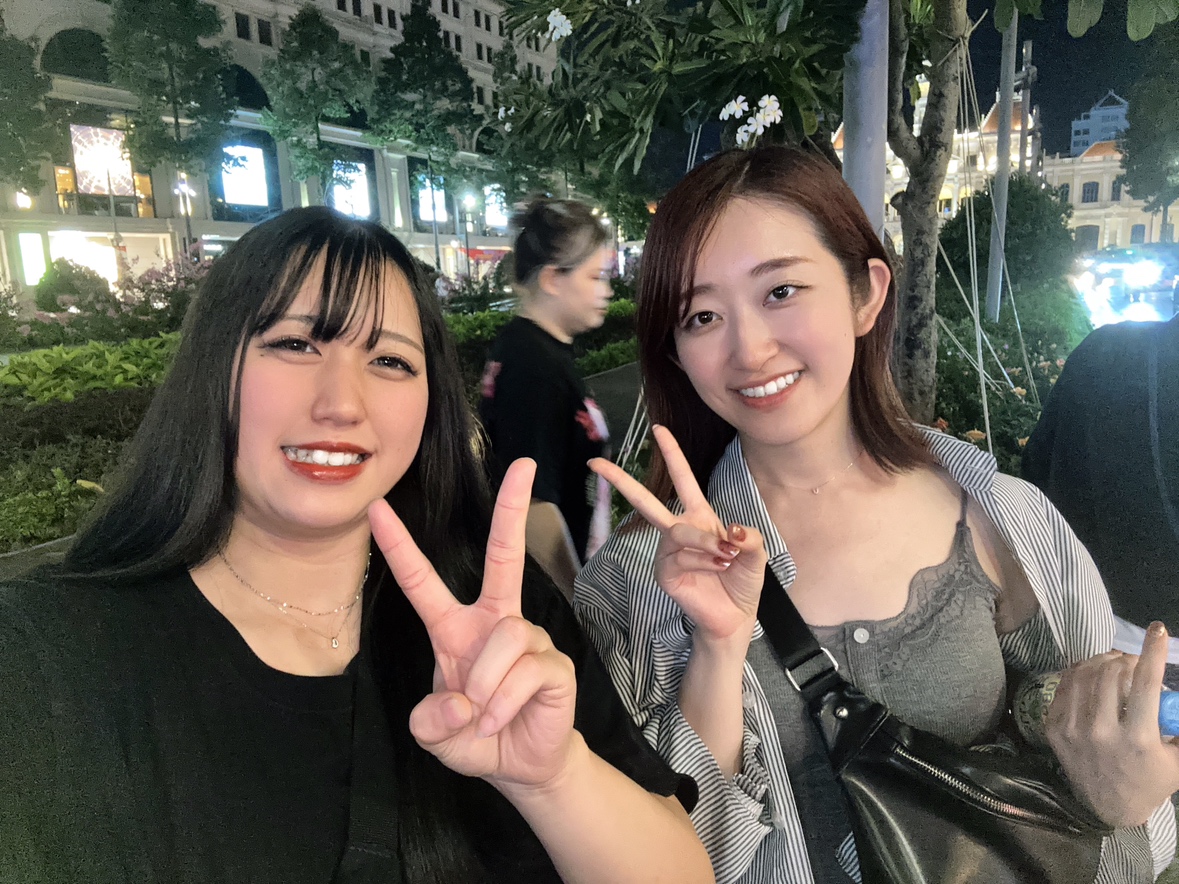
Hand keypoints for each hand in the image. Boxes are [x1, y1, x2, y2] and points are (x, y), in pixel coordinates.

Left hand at [368, 458, 576, 789]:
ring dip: (484, 687)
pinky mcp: (554, 663)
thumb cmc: (474, 737)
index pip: (423, 581)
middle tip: (524, 466)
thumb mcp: (433, 734)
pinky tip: (500, 718)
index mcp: (454, 629)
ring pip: (504, 640)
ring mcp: (528, 639)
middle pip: (505, 556)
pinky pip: (525, 671)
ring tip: (482, 715)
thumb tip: (459, 700)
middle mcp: (494, 622)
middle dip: (513, 509)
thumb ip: (429, 721)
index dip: (399, 546)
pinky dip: (503, 703)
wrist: (520, 766)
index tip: (377, 509)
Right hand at [589, 424, 766, 644]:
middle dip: (620, 480)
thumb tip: (730, 530)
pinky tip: (716, 569)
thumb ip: (748, 536)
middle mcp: (679, 530)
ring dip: (706, 543)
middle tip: (595, 463)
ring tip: (727, 556)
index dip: (672, 454)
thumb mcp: (755, 553)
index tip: (658, 429)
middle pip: (646, 501)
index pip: (683, 479)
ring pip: (679, 532)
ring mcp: (668, 552)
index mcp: (700, 517)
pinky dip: (702, 561)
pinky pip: (680, 557)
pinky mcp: (664, 572)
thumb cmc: (742, 581)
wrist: (735, 616)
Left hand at [1046, 621, 1178, 826]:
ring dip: (1102, 661)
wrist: (1109, 806)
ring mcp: (1074, 730)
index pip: (1145, 683)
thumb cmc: (1150, 780)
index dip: (1152, 651)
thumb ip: (1176, 722)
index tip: (1157, 630)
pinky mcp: (1054, 729)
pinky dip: (1079, 673)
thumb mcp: (1177, 758)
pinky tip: (1090, 672)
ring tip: (1114, 662)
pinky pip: (1064, 687)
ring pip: (1085, 675)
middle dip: (1126, 658)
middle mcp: (1102, 732)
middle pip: (1111, 674)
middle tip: (1133, 660)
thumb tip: (1174, 693)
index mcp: (1138, 739)